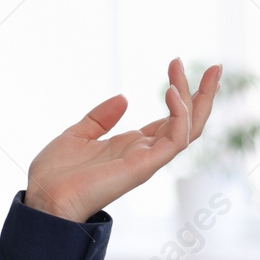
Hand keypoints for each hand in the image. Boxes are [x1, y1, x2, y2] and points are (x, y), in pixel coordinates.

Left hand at [23, 58, 220, 222]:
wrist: (44, 197)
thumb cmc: (55, 174)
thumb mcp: (77, 135)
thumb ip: (100, 118)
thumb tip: (124, 98)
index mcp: (132, 146)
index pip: (170, 119)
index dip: (180, 92)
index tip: (176, 62)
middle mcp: (145, 153)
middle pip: (188, 122)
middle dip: (204, 95)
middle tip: (215, 67)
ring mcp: (147, 160)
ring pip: (190, 129)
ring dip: (198, 98)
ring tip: (193, 70)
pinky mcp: (144, 166)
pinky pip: (175, 139)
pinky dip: (179, 115)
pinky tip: (171, 91)